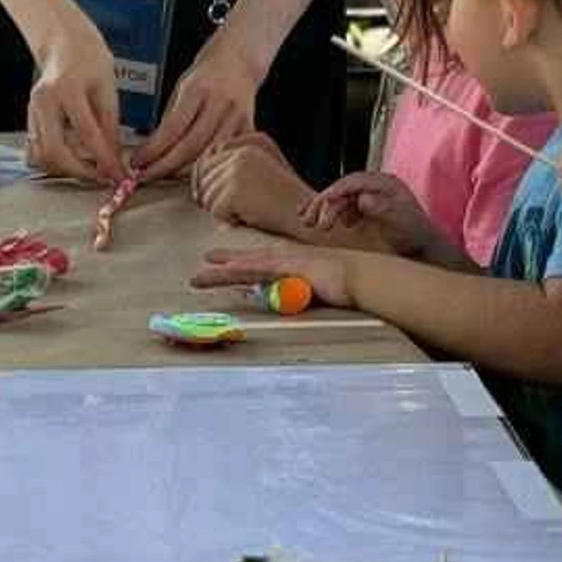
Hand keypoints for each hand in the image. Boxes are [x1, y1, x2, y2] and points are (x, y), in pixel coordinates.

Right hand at [26, 5, 124, 183]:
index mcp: (66, 88)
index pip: (87, 134)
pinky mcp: (29, 117)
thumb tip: (115, 158)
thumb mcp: (107, 88)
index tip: (118, 174)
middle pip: (54, 151)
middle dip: (79, 171)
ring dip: (66, 169)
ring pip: (42, 155)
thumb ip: (110, 125)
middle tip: (102, 176)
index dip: (104, 159)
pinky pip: (38, 148)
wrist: (64, 43)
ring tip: (90, 169)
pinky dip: (56, 160)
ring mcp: (32, 110)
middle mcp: (43, 101)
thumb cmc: (88, 59)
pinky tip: (74, 158)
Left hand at [130, 25, 263, 181]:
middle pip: (191, 146)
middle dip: (164, 166)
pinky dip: (208, 167)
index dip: (153, 149)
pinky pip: (226, 156)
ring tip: (165, 176)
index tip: (137, 161)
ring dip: (184, 171)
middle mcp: (219, 104)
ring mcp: (237, 118)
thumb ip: (171, 118)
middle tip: (145, 175)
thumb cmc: (206, 76)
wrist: (238, 62)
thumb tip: (151, 151)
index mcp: (198, 90)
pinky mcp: (249, 129)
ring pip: (209, 155)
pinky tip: (192, 174)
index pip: (173, 127)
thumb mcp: (182, 88)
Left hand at [190, 239, 354, 307]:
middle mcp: (284, 260)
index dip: (235, 268)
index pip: (256, 267)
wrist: (365, 278)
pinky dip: (241, 268)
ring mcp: (286, 261)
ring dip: (223, 271)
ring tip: (200, 275)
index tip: (216, 269)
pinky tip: (226, 270)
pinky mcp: (290, 267)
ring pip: (247, 265)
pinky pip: (260, 268)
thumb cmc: (346, 286)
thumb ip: (297, 296)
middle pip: (245, 264)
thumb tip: (280, 301)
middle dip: (220, 269)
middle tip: (196, 276)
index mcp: (289, 266)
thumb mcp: (315, 293)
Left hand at [191, 133, 315, 234]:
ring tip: (248, 212)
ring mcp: (239, 169)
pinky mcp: (235, 190)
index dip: (207, 178)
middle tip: (233, 209)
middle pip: (202, 174)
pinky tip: (250, 218)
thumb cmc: (290, 203)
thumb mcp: (263, 172)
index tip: (213, 194)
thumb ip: (235, 164)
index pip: (209, 156)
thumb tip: (196, 172)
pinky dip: (229, 220)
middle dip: (210, 195)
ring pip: (206, 194)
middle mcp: (244, 150)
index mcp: (252, 141)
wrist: (315, 222)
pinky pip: (215, 210)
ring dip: (221, 210)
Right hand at [300, 170, 440, 256]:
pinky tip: (318, 222)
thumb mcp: (402, 222)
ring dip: (322, 209)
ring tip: (307, 222)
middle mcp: (375, 186)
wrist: (424, 250)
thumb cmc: (416, 236)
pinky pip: (341, 207)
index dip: (335, 191)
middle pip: (343, 189)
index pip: (353, 182)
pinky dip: (328, 213)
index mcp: (385, 182)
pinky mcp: (364, 208)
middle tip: (310, 219)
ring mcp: (369, 196)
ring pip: (339, 198)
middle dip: (324, 203)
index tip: (321, 202)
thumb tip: (362, 198)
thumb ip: (383, 209)